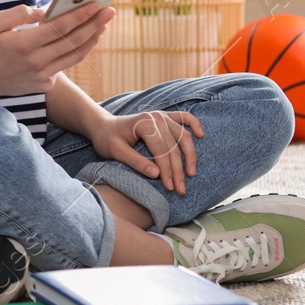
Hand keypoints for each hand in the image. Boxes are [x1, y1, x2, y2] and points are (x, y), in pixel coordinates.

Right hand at [0, 2, 114, 97]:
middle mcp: (36, 62)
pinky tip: (81, 41)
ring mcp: (42, 76)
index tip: (95, 4)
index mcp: (24, 44)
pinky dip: (74, 53)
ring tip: (102, 26)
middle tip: (109, 12)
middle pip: (74, 41)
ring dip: (92, 40)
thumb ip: (19, 13)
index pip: (60, 28)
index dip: (80, 15)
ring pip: (75, 56)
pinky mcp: (44, 85)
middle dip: (94, 24)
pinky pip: (63, 66)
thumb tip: (44, 12)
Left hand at [88, 109, 203, 193]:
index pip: (161, 150)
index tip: (170, 187)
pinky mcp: (165, 117)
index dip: (167, 170)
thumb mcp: (115, 151)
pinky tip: (201, 135)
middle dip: (178, 170)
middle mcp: (156, 117)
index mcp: (144, 123)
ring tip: (191, 174)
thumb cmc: (107, 139)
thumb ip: (135, 162)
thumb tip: (157, 174)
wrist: (103, 126)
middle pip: (174, 146)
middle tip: (181, 189)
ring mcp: (162, 115)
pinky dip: (194, 124)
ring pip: (183, 136)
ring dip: (190, 156)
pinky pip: (184, 117)